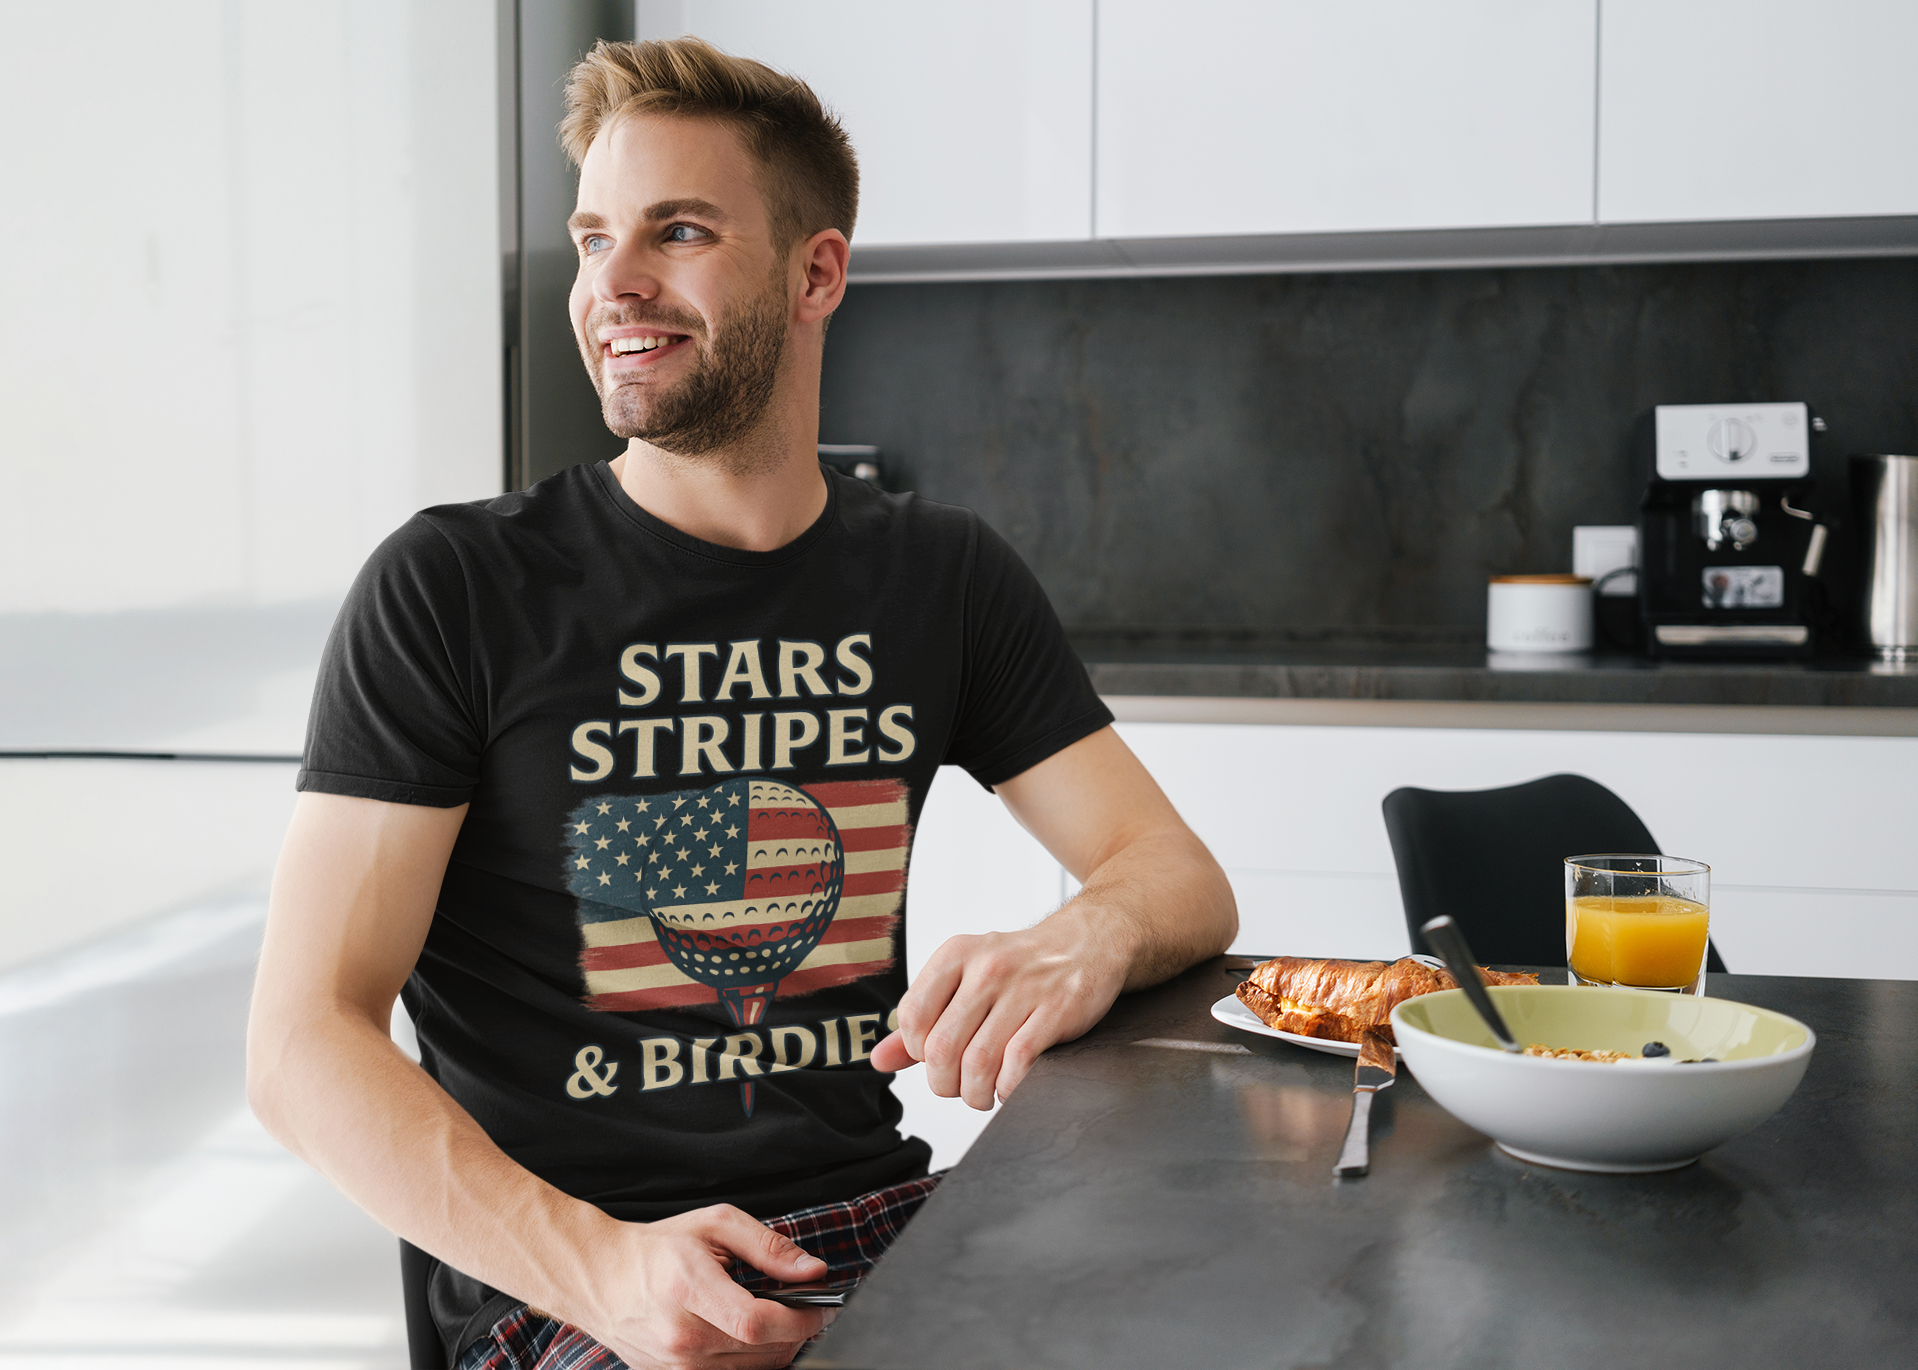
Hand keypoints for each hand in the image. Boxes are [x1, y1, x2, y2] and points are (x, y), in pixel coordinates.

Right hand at [573, 1204, 829, 1369]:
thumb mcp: (716, 1225)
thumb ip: (769, 1248)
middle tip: (806, 1307)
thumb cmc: (659, 1248)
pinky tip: (751, 1337)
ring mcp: (673, 1366)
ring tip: (777, 1319)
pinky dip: (751, 1361)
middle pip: (760, 1352)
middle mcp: (679, 1336)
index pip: (756, 1323)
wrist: (600, 1278)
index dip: (801, 1320)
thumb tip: (813, 1271)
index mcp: (688, 1289)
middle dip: (796, 1332)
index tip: (824, 1307)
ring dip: (777, 1349)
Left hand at [868, 916, 1126, 1109]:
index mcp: (956, 955)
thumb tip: (880, 1058)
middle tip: (960, 1087)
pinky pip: (1019, 1063)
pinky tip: (1011, 1085)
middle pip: (941, 1048)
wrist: (1089, 940)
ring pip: (978, 1062)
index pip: (912, 1017)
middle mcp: (987, 967)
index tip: (937, 1059)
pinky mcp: (1057, 1009)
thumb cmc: (1023, 966)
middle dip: (945, 1083)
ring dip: (976, 1093)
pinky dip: (1009, 1088)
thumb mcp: (966, 978)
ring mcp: (1024, 987)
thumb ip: (924, 1019)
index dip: (918, 1052)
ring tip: (984, 1092)